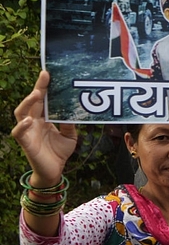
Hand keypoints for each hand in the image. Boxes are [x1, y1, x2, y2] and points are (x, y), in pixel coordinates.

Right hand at [11, 71, 76, 185]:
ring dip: (27, 102)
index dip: (44, 86)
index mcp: (44, 118)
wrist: (55, 171)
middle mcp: (34, 122)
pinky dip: (21, 126)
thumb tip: (74, 109)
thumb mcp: (70, 135)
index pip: (42, 99)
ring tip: (36, 94)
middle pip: (32, 102)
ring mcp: (28, 132)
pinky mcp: (25, 143)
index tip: (49, 73)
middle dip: (37, 88)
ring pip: (21, 113)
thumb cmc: (59, 152)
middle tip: (45, 76)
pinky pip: (18, 133)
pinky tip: (28, 120)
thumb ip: (70, 123)